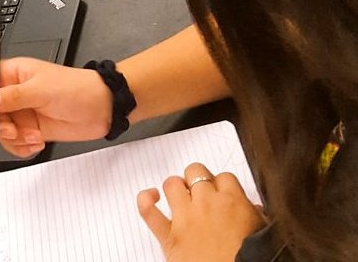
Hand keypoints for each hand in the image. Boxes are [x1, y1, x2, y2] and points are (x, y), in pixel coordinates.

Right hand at [0, 57, 112, 157]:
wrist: (102, 109)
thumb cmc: (77, 88)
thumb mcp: (43, 89)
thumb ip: (13, 96)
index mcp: (12, 73)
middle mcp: (12, 92)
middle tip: (10, 129)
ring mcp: (20, 112)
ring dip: (12, 139)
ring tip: (32, 136)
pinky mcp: (29, 129)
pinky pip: (12, 143)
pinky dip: (21, 148)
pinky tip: (36, 142)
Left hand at [138, 163, 265, 261]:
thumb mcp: (263, 235)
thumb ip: (256, 217)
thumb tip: (254, 210)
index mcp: (233, 203)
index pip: (224, 176)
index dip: (222, 184)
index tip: (223, 193)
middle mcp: (207, 204)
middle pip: (196, 171)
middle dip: (198, 181)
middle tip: (203, 195)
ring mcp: (185, 219)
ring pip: (172, 183)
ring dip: (176, 188)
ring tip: (182, 197)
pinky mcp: (168, 237)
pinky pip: (147, 210)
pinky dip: (146, 200)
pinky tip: (152, 198)